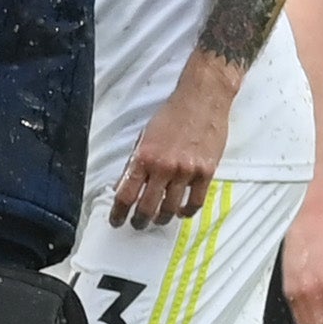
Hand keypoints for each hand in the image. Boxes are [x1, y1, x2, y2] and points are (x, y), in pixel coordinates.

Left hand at [114, 52, 239, 227]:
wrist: (202, 99)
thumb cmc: (173, 115)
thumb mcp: (145, 137)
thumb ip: (135, 163)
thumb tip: (123, 187)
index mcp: (144, 157)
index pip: (126, 194)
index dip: (118, 213)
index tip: (116, 221)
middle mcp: (164, 167)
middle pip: (147, 208)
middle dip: (139, 221)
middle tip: (137, 225)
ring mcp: (186, 171)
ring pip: (170, 209)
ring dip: (161, 219)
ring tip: (158, 219)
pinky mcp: (206, 172)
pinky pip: (195, 202)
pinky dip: (186, 212)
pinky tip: (180, 211)